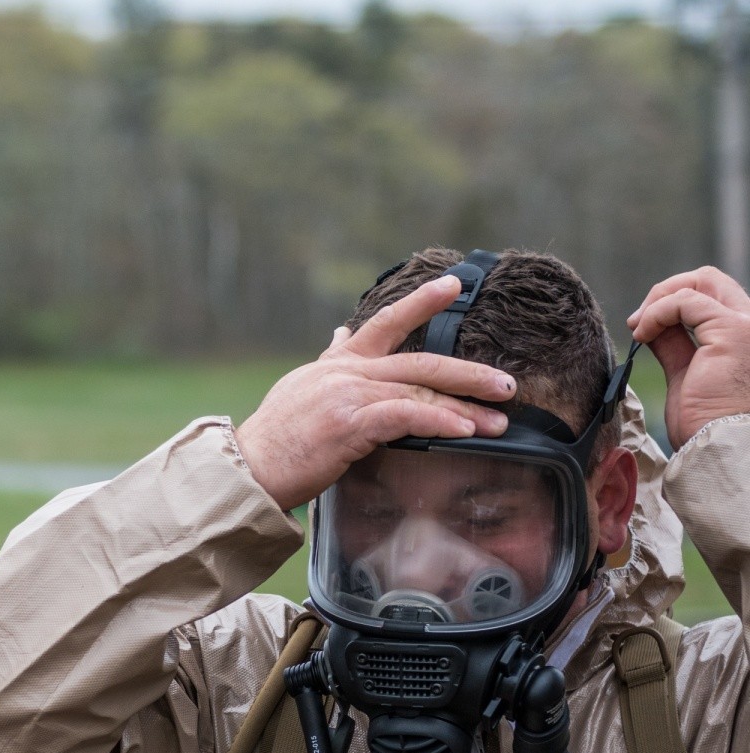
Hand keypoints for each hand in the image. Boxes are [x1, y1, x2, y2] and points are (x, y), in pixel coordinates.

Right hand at [235, 274, 515, 510]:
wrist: (248, 468)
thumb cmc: (277, 438)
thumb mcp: (302, 387)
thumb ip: (329, 360)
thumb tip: (340, 332)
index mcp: (336, 364)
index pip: (383, 323)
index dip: (421, 303)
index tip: (454, 284)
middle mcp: (344, 373)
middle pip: (418, 361)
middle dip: (468, 372)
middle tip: (505, 384)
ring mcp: (346, 395)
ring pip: (419, 390)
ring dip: (464, 407)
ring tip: (498, 421)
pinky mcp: (348, 424)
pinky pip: (405, 416)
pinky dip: (438, 421)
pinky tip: (463, 430)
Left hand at [629, 266, 749, 449]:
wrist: (720, 445)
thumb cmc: (706, 422)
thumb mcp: (686, 373)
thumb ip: (675, 345)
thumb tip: (652, 326)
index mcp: (745, 335)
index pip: (712, 297)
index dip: (672, 302)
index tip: (642, 326)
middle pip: (709, 279)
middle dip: (665, 292)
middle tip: (639, 320)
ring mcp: (747, 325)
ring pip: (701, 281)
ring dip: (659, 300)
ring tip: (639, 327)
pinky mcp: (732, 332)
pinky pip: (686, 301)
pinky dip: (657, 311)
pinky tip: (643, 332)